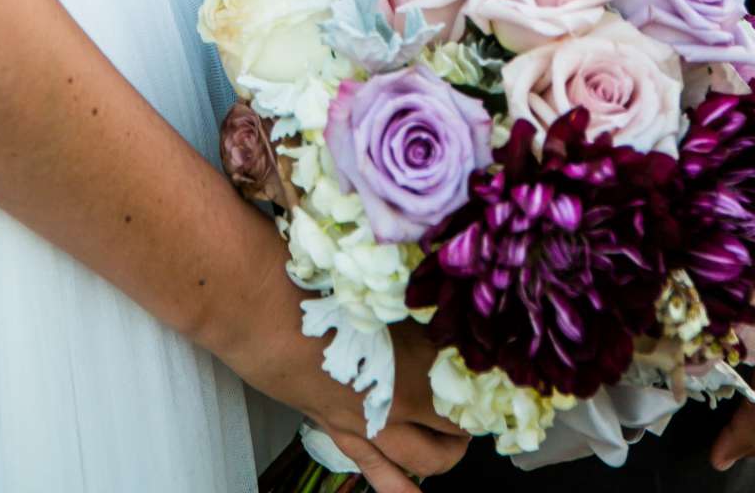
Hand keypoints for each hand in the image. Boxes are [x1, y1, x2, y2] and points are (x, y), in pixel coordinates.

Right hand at [229, 261, 467, 492]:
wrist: (261, 309)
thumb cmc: (311, 284)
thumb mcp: (371, 283)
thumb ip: (405, 294)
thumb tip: (428, 290)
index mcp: (419, 353)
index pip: (470, 380)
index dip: (484, 385)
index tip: (493, 377)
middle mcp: (402, 396)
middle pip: (454, 426)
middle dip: (469, 424)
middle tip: (474, 412)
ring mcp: (372, 421)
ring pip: (424, 459)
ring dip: (444, 456)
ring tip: (453, 448)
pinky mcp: (340, 431)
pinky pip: (377, 471)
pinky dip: (400, 488)